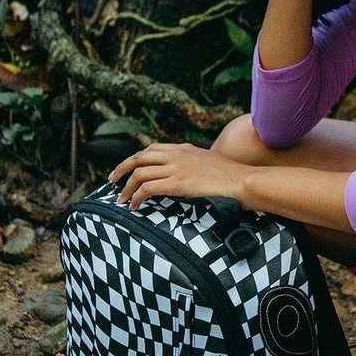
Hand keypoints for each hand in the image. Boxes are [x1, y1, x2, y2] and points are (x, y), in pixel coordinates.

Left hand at [108, 143, 246, 210]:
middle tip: (112, 181)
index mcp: (185, 149)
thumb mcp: (212, 164)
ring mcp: (176, 168)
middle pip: (139, 157)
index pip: (152, 149)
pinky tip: (134, 206)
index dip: (136, 159)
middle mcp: (177, 155)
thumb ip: (197, 166)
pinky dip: (136, 197)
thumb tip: (192, 176)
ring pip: (139, 173)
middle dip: (122, 169)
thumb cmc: (233, 177)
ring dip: (126, 187)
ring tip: (121, 199)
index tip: (128, 169)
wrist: (243, 181)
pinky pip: (147, 188)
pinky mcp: (177, 184)